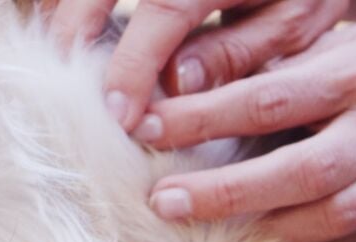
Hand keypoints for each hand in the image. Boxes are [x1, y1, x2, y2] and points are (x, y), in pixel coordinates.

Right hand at [42, 0, 351, 130]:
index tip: (119, 117)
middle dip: (72, 35)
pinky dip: (66, 3)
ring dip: (62, 14)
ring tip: (63, 66)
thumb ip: (238, 51)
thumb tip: (177, 85)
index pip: (163, 9)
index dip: (134, 65)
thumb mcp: (293, 20)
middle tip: (67, 94)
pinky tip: (72, 38)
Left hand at [142, 17, 355, 241]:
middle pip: (293, 169)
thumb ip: (281, 64)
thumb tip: (190, 79)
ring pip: (325, 216)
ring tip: (200, 233)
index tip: (148, 126)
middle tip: (162, 200)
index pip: (267, 97)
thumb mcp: (349, 40)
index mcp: (354, 73)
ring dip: (260, 229)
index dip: (204, 116)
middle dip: (224, 190)